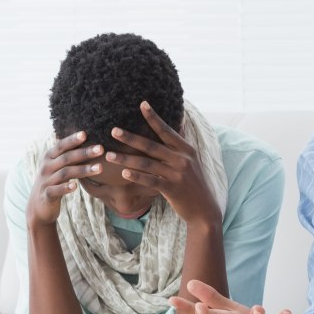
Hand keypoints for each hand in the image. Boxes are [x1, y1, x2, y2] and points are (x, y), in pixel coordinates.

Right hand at [26, 131, 104, 226]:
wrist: (38, 206)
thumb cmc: (54, 182)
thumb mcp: (58, 167)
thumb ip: (68, 155)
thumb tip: (84, 138)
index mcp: (49, 158)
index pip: (61, 146)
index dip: (72, 140)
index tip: (85, 133)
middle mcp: (46, 167)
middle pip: (66, 158)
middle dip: (84, 152)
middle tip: (101, 148)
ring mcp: (45, 181)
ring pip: (65, 173)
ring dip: (83, 170)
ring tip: (100, 168)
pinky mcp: (46, 194)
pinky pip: (56, 190)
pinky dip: (65, 187)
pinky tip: (75, 186)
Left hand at [106, 102, 219, 224]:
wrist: (204, 209)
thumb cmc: (194, 184)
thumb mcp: (192, 162)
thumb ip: (179, 147)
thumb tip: (175, 126)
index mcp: (186, 150)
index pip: (166, 131)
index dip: (154, 118)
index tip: (142, 104)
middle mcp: (182, 159)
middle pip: (152, 145)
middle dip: (131, 137)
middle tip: (113, 130)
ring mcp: (177, 174)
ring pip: (147, 164)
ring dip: (126, 159)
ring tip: (109, 155)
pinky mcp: (172, 189)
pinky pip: (150, 181)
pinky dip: (137, 176)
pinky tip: (123, 173)